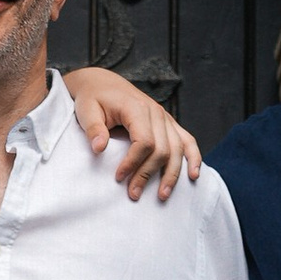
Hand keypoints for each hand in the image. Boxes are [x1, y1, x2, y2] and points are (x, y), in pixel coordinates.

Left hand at [61, 64, 203, 198]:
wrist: (102, 83)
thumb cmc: (92, 98)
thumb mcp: (86, 110)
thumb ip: (93, 128)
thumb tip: (99, 148)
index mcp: (137, 108)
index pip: (144, 141)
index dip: (133, 163)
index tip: (118, 177)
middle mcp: (156, 112)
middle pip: (162, 149)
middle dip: (148, 174)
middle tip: (133, 194)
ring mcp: (165, 118)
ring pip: (177, 149)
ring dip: (172, 174)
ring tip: (162, 196)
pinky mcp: (168, 123)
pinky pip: (187, 140)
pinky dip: (193, 158)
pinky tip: (194, 176)